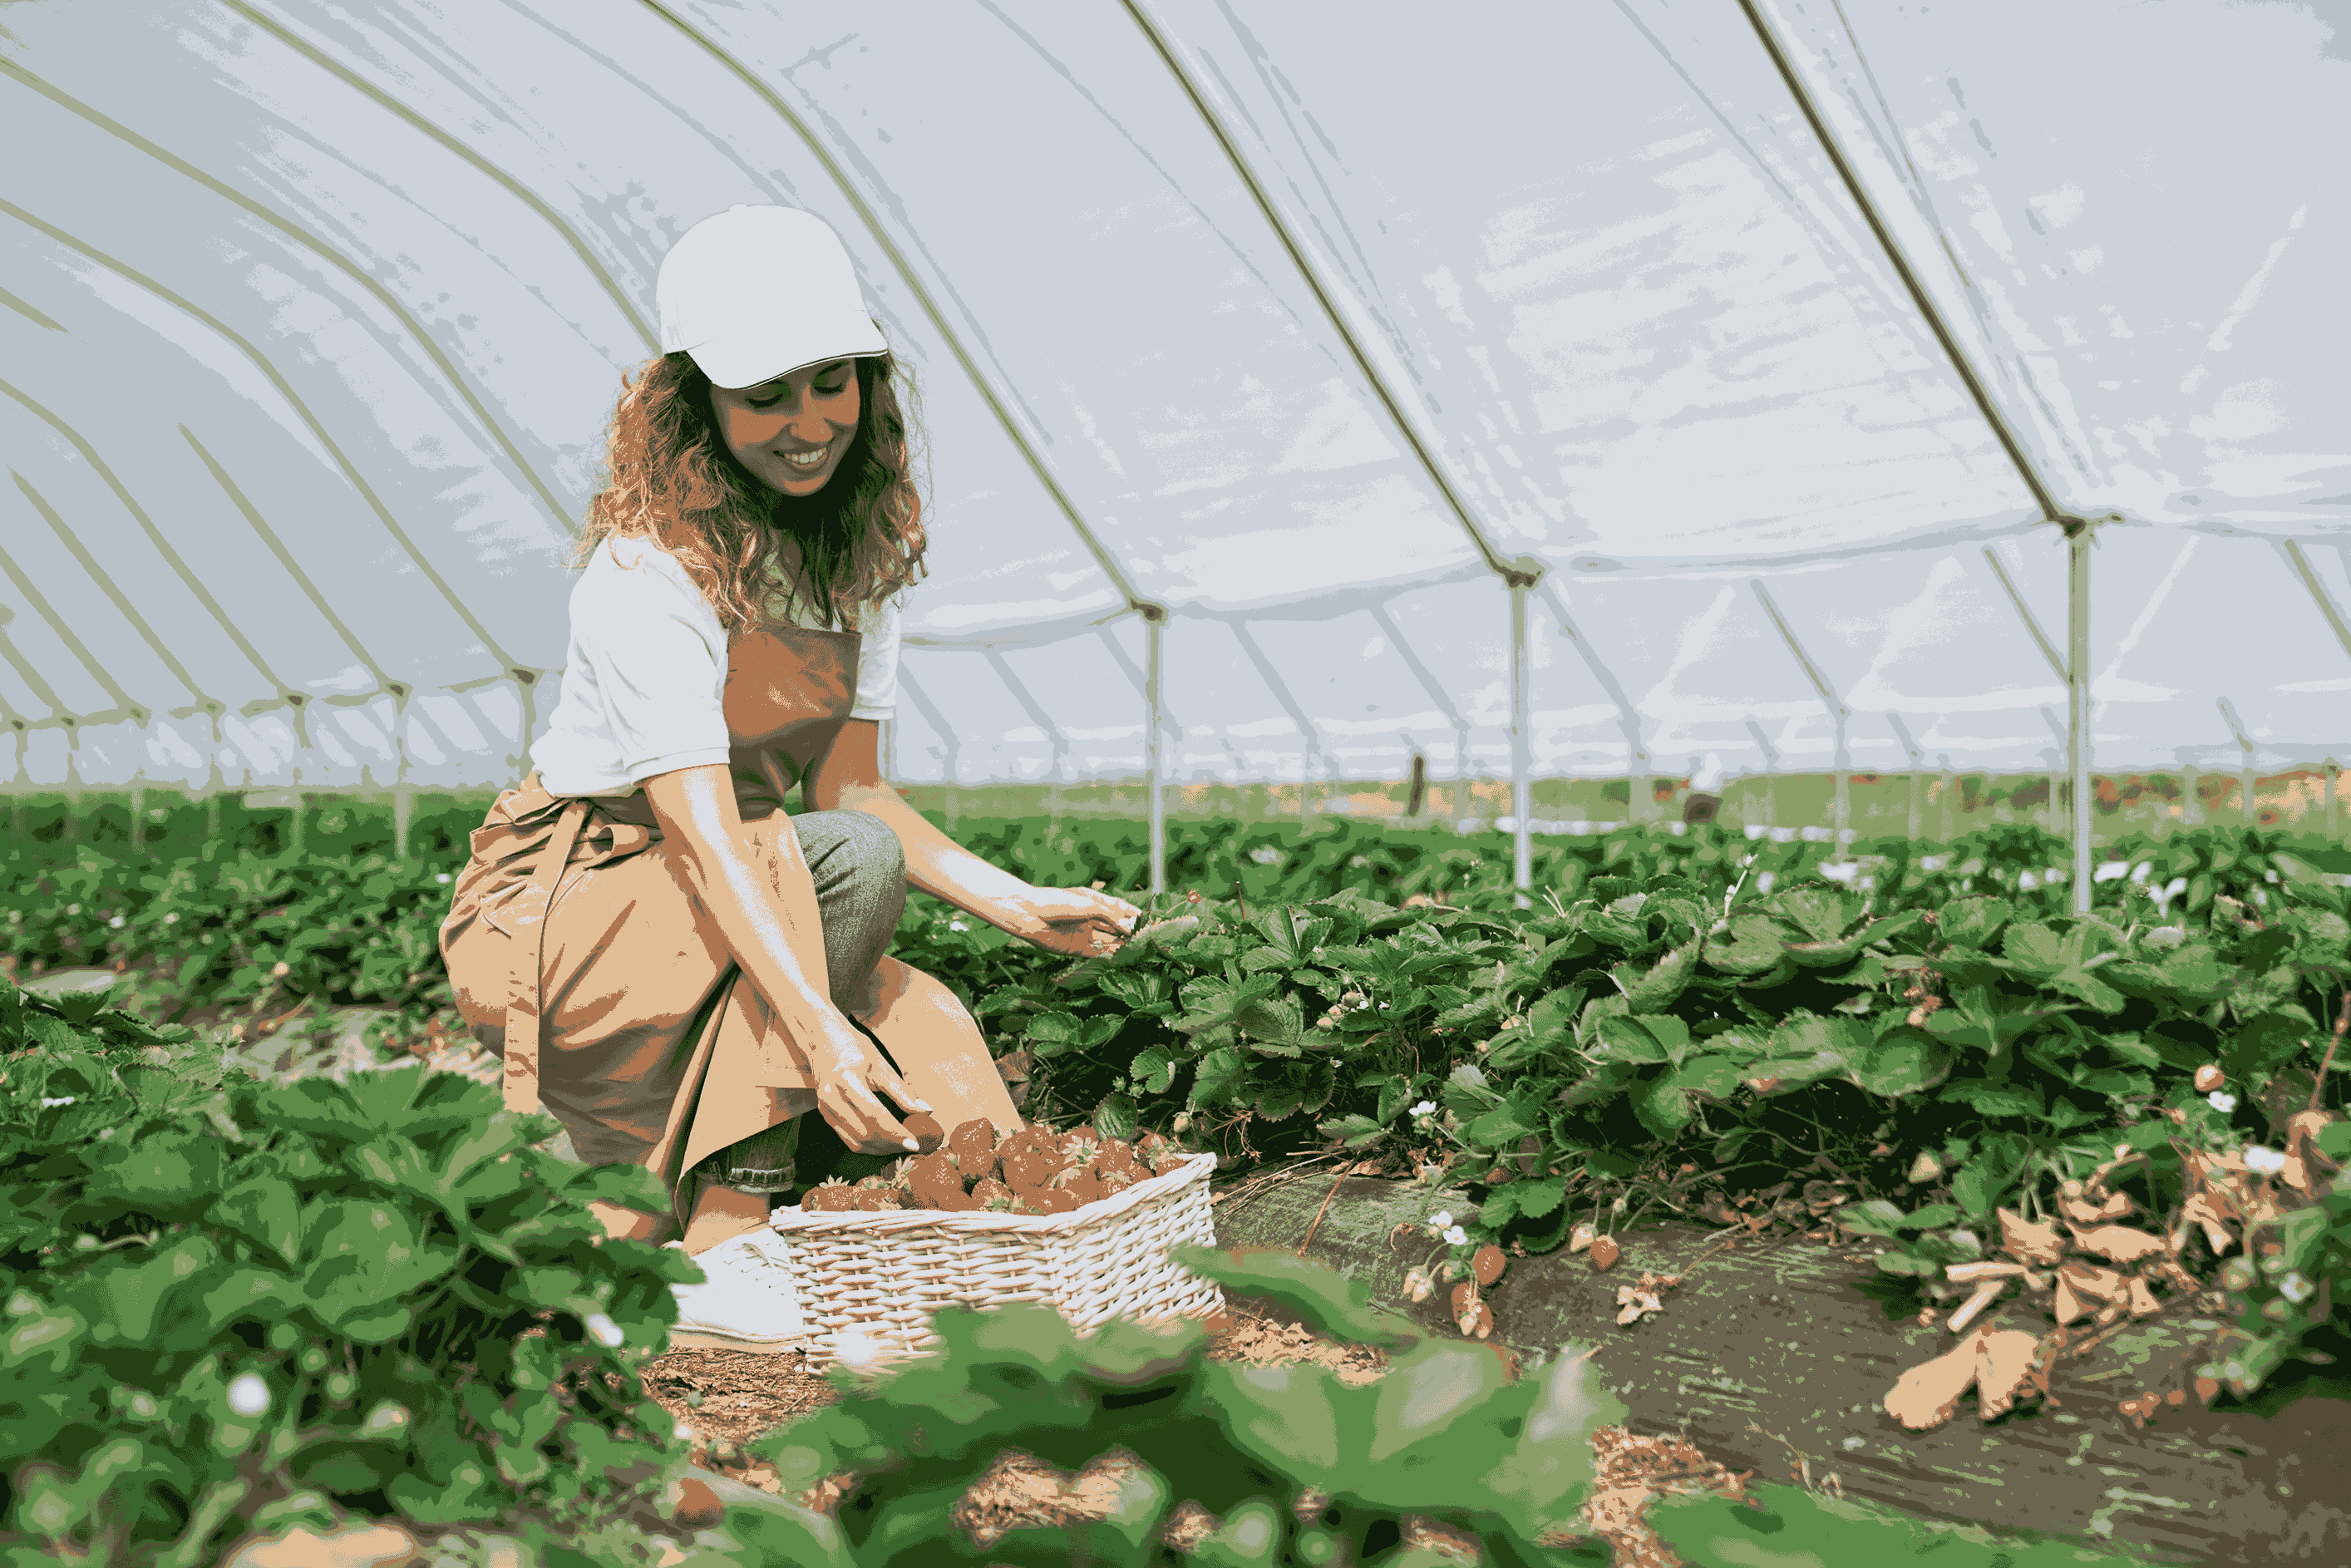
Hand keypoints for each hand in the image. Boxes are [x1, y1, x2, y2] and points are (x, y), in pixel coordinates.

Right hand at [802, 1015, 939, 1155]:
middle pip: (866, 1133)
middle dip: (892, 1144)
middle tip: (912, 1145)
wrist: (822, 1041)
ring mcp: (826, 1109)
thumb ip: (902, 1091)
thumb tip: (924, 1110)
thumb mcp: (880, 1064)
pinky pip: (848, 1140)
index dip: (897, 1133)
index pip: (875, 1115)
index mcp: (847, 1080)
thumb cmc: (852, 1048)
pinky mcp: (825, 1115)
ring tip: (901, 1145)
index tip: (915, 1143)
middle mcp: (832, 1098)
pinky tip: (883, 1143)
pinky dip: (868, 1146)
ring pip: (857, 1142)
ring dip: (881, 1148)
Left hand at [1012, 886, 1142, 956]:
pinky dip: (1109, 956)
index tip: (1149, 921)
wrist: (1027, 914)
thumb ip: (1110, 915)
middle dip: (1131, 932)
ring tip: (1138, 950)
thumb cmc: (1055, 902)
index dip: (1134, 915)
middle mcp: (1091, 918)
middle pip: (1116, 927)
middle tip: (1147, 939)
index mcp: (1094, 902)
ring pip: (1109, 940)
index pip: (1120, 909)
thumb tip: (1130, 926)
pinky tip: (1121, 958)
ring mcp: (1084, 933)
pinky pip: (1097, 953)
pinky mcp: (1076, 948)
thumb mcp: (1087, 904)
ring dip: (1122, 945)